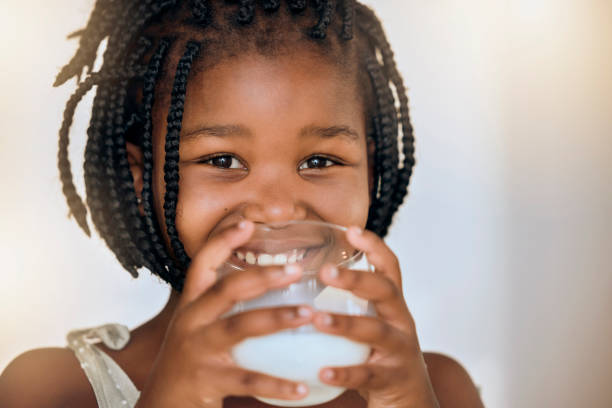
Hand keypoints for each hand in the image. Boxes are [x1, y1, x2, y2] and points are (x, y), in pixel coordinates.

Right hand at [136, 221, 311, 407]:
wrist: (163, 404)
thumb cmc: (190, 358)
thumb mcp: (197, 324)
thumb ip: (222, 304)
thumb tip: (267, 281)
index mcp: (192, 304)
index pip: (203, 263)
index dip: (223, 240)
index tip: (248, 221)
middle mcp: (192, 321)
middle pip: (227, 289)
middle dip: (262, 275)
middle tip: (296, 269)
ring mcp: (198, 350)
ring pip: (240, 327)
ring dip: (277, 318)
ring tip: (308, 314)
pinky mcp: (208, 380)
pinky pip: (248, 380)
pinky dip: (277, 384)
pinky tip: (301, 387)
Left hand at [313, 227, 438, 407]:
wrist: (413, 404)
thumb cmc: (382, 358)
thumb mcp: (372, 325)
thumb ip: (351, 306)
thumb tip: (302, 284)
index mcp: (392, 306)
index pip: (389, 267)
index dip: (374, 246)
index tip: (351, 229)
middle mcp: (400, 322)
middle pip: (385, 291)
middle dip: (357, 279)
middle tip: (326, 271)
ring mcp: (399, 351)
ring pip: (376, 331)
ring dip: (346, 323)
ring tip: (318, 319)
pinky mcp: (392, 379)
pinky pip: (367, 374)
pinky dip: (345, 372)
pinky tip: (322, 371)